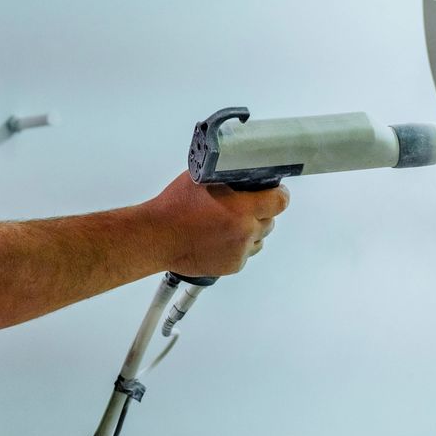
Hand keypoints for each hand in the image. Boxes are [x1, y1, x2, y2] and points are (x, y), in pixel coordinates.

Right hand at [141, 173, 289, 276]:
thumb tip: (241, 168)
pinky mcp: (232, 266)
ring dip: (250, 231)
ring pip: (259, 239)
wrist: (155, 237)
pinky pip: (245, 253)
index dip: (278, 194)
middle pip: (270, 220)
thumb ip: (227, 175)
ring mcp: (240, 252)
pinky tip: (219, 238)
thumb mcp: (202, 178)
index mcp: (242, 208)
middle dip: (260, 213)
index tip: (274, 192)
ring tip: (227, 224)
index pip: (280, 201)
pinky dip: (237, 246)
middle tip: (242, 207)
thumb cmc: (174, 207)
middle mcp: (245, 232)